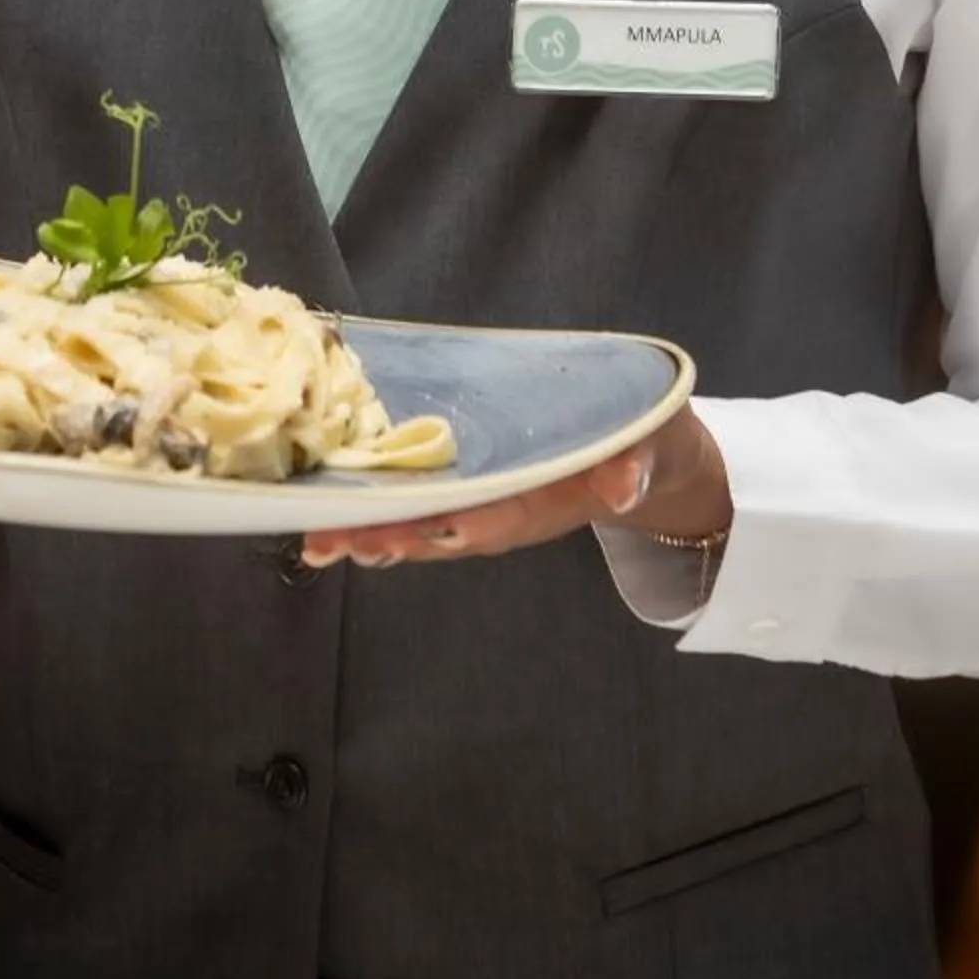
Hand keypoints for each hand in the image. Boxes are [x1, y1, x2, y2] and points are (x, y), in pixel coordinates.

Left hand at [300, 405, 730, 570]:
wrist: (651, 453)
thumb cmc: (650, 440)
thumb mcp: (656, 443)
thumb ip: (639, 461)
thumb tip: (625, 483)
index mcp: (557, 499)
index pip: (505, 517)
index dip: (460, 523)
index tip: (418, 531)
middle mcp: (515, 509)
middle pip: (450, 529)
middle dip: (396, 535)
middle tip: (337, 538)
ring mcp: (492, 503)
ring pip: (429, 525)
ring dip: (377, 532)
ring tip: (321, 537)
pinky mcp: (476, 487)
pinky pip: (427, 505)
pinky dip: (383, 513)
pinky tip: (338, 515)